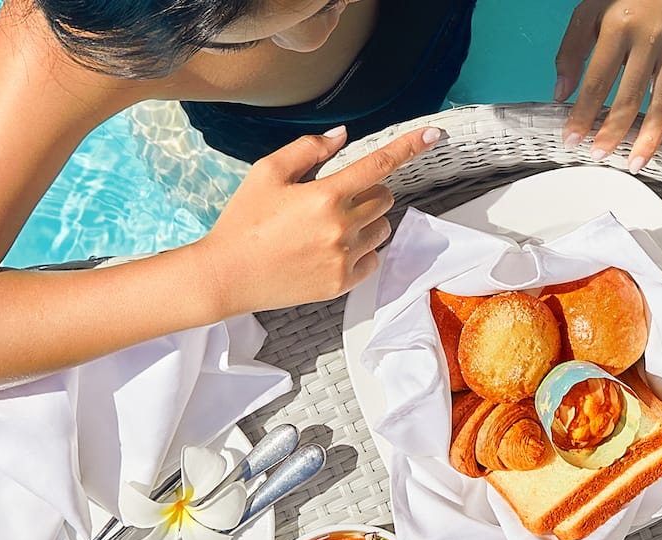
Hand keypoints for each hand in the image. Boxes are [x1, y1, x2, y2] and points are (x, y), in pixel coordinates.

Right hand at [194, 125, 440, 315]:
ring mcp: (344, 258)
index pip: (378, 165)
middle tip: (337, 198)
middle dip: (369, 192)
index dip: (409, 147)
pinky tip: (332, 249)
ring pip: (382, 229)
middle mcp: (341, 227)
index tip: (433, 135)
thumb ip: (308, 150)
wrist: (228, 275)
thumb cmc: (244, 220)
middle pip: (384, 199)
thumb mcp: (267, 173)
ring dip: (368, 222)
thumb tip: (342, 137)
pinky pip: (373, 259)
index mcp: (325, 195)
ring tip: (331, 226)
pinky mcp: (342, 283)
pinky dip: (362, 251)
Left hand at [556, 0, 661, 171]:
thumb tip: (561, 93)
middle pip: (629, 98)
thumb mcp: (591, 10)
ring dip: (648, 138)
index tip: (572, 140)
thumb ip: (572, 49)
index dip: (583, 114)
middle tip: (599, 156)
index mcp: (618, 28)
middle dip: (612, 132)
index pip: (597, 81)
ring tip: (634, 164)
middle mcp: (648, 41)